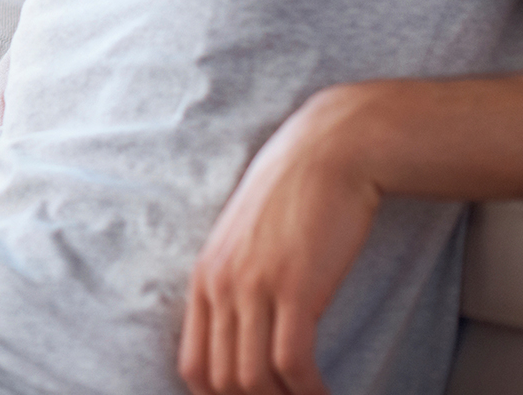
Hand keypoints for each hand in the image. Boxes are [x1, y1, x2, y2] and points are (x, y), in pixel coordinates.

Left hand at [179, 86, 381, 394]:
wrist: (329, 152)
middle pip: (221, 381)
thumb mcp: (249, 241)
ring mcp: (253, 286)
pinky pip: (292, 363)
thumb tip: (247, 330)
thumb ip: (238, 282)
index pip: (193, 366)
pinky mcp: (294, 287)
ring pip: (254, 380)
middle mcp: (219, 285)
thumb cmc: (297, 196)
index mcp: (203, 278)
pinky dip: (310, 393)